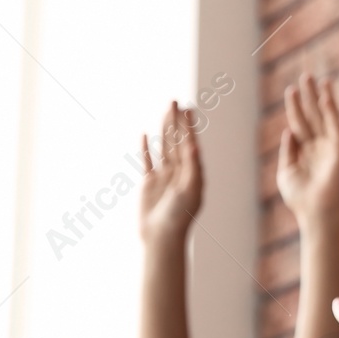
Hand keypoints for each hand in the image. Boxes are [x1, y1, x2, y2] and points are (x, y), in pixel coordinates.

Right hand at [139, 102, 203, 243]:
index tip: (187, 109)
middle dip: (175, 121)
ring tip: (164, 111)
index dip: (188, 126)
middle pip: (176, 140)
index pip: (190, 143)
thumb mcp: (190, 190)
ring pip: (163, 146)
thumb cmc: (180, 216)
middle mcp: (179, 171)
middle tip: (174, 100)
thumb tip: (194, 145)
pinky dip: (146, 147)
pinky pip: (147, 160)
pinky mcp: (150, 183)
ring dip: (164, 129)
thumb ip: (192, 167)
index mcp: (192, 171)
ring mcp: (164, 175)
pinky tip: (145, 134)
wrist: (162, 236)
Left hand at [275, 75, 338, 219]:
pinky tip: (326, 97)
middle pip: (313, 115)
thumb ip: (288, 150)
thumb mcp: (287, 171)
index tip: (290, 90)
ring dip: (321, 98)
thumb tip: (288, 130)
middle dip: (309, 96)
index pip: (299, 123)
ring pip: (324, 116)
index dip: (294, 107)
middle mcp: (319, 146)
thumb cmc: (299, 197)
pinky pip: (335, 126)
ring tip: (317, 79)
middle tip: (306, 75)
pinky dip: (331, 112)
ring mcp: (330, 147)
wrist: (315, 211)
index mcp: (305, 151)